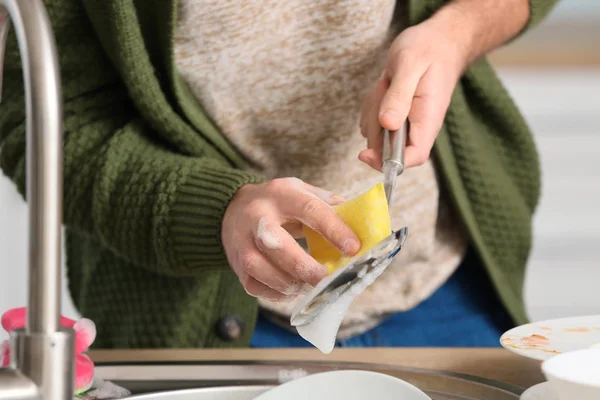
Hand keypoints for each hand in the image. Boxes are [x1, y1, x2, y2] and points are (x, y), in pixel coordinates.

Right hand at [222, 178, 360, 300]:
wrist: (231, 209)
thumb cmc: (277, 203)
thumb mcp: (301, 191)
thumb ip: (329, 204)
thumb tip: (361, 223)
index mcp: (281, 195)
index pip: (309, 209)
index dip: (333, 229)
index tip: (353, 248)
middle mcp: (257, 216)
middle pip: (276, 243)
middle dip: (303, 266)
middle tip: (326, 279)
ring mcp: (242, 241)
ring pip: (259, 267)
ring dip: (288, 282)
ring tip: (309, 286)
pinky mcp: (236, 264)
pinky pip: (254, 285)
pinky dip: (276, 293)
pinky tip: (291, 290)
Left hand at [359, 16, 469, 169]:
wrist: (438, 41)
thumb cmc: (428, 50)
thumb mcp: (410, 65)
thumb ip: (398, 95)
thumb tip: (386, 124)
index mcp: (427, 120)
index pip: (413, 156)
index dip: (389, 163)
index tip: (365, 154)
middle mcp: (417, 128)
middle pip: (387, 148)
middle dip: (374, 125)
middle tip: (383, 88)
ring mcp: (405, 125)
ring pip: (376, 135)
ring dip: (372, 112)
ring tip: (387, 83)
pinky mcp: (395, 119)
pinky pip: (373, 123)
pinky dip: (371, 106)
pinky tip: (383, 87)